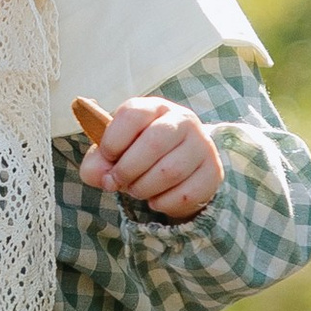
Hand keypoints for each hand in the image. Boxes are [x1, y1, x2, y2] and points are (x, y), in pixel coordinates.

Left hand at [81, 94, 222, 221]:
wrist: (179, 169)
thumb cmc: (140, 155)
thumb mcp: (114, 153)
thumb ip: (98, 162)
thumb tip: (100, 176)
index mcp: (154, 107)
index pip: (132, 114)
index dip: (113, 140)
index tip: (106, 157)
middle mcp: (183, 120)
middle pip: (154, 143)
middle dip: (128, 169)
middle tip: (117, 182)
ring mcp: (202, 145)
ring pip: (170, 171)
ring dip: (144, 188)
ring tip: (136, 190)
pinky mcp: (213, 172)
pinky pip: (185, 194)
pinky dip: (163, 202)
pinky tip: (157, 198)